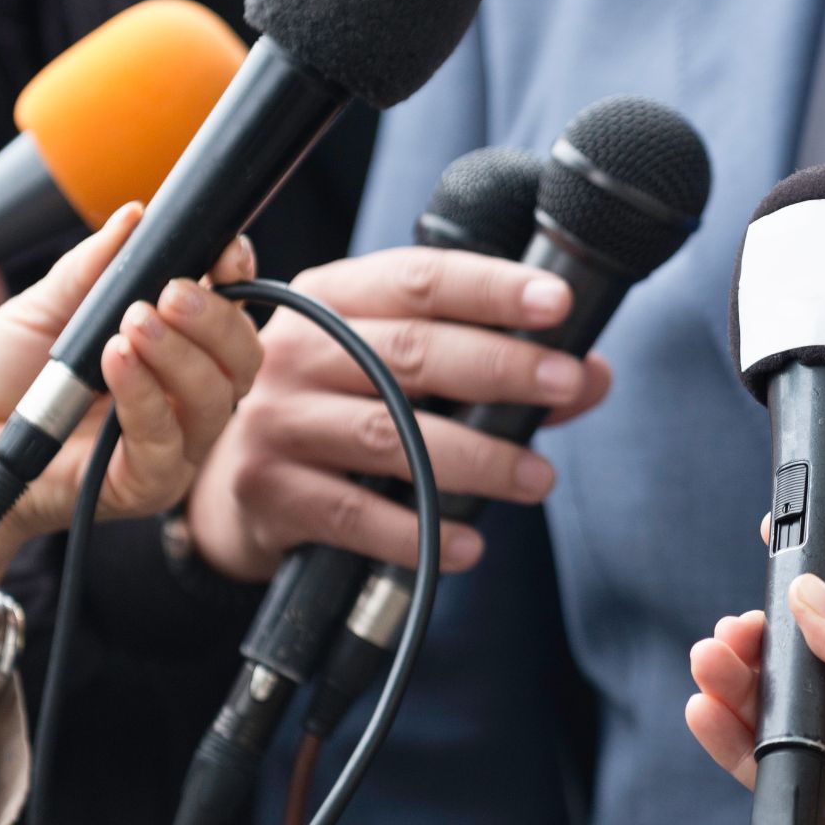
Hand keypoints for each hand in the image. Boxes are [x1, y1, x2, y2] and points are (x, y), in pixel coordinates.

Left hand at [0, 206, 261, 770]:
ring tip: (132, 322)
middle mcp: (183, 402)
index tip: (222, 253)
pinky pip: (165, 441)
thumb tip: (136, 216)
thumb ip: (94, 269)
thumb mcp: (43, 309)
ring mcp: (170, 447)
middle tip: (170, 291)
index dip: (237, 282)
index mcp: (172, 356)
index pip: (232, 320)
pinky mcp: (142, 485)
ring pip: (216, 400)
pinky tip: (115, 359)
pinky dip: (146, 394)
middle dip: (215, 318)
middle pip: (242, 359)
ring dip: (180, 352)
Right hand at [184, 245, 610, 580]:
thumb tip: (592, 376)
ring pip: (390, 436)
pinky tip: (470, 546)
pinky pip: (356, 515)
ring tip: (538, 479)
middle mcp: (297, 349)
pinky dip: (421, 533)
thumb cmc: (338, 407)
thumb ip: (495, 364)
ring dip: (477, 460)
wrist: (232, 482)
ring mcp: (277, 420)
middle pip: (410, 351)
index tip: (558, 303)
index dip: (491, 287)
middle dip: (501, 367)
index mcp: (333, 297)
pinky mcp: (269, 490)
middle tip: (567, 384)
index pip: (418, 279)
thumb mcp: (397, 367)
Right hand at [686, 547, 824, 824]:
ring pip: (788, 707)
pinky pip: (774, 763)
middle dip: (773, 635)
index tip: (786, 548)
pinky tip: (706, 708)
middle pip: (818, 655)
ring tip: (711, 658)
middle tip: (739, 626)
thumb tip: (808, 596)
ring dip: (744, 680)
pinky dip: (734, 738)